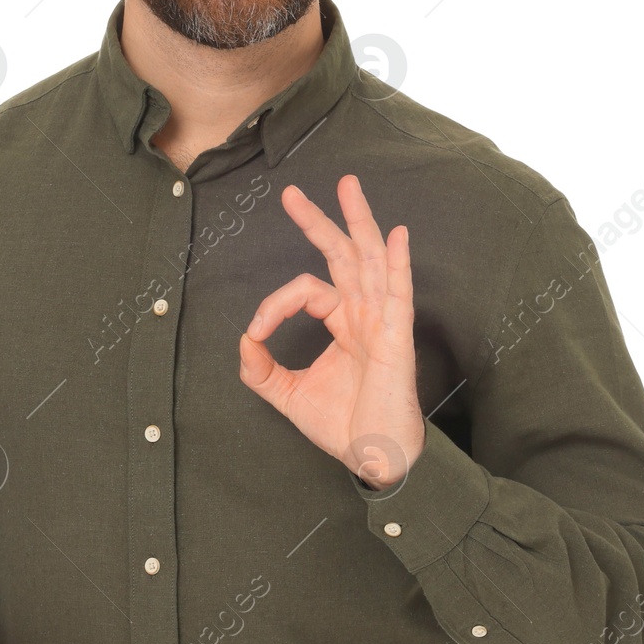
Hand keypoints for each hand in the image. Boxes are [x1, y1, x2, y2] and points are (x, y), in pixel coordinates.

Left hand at [238, 174, 424, 488]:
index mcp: (342, 322)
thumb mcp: (287, 394)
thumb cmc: (343, 426)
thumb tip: (244, 340)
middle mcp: (362, 314)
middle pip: (342, 255)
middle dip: (319, 222)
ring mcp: (382, 322)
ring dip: (359, 222)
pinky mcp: (396, 338)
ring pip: (370, 260)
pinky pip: (398, 293)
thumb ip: (261, 369)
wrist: (373, 456)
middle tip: (292, 193)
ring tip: (348, 187)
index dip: (275, 304)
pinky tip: (397, 234)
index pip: (306, 290)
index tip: (256, 333)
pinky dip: (399, 262)